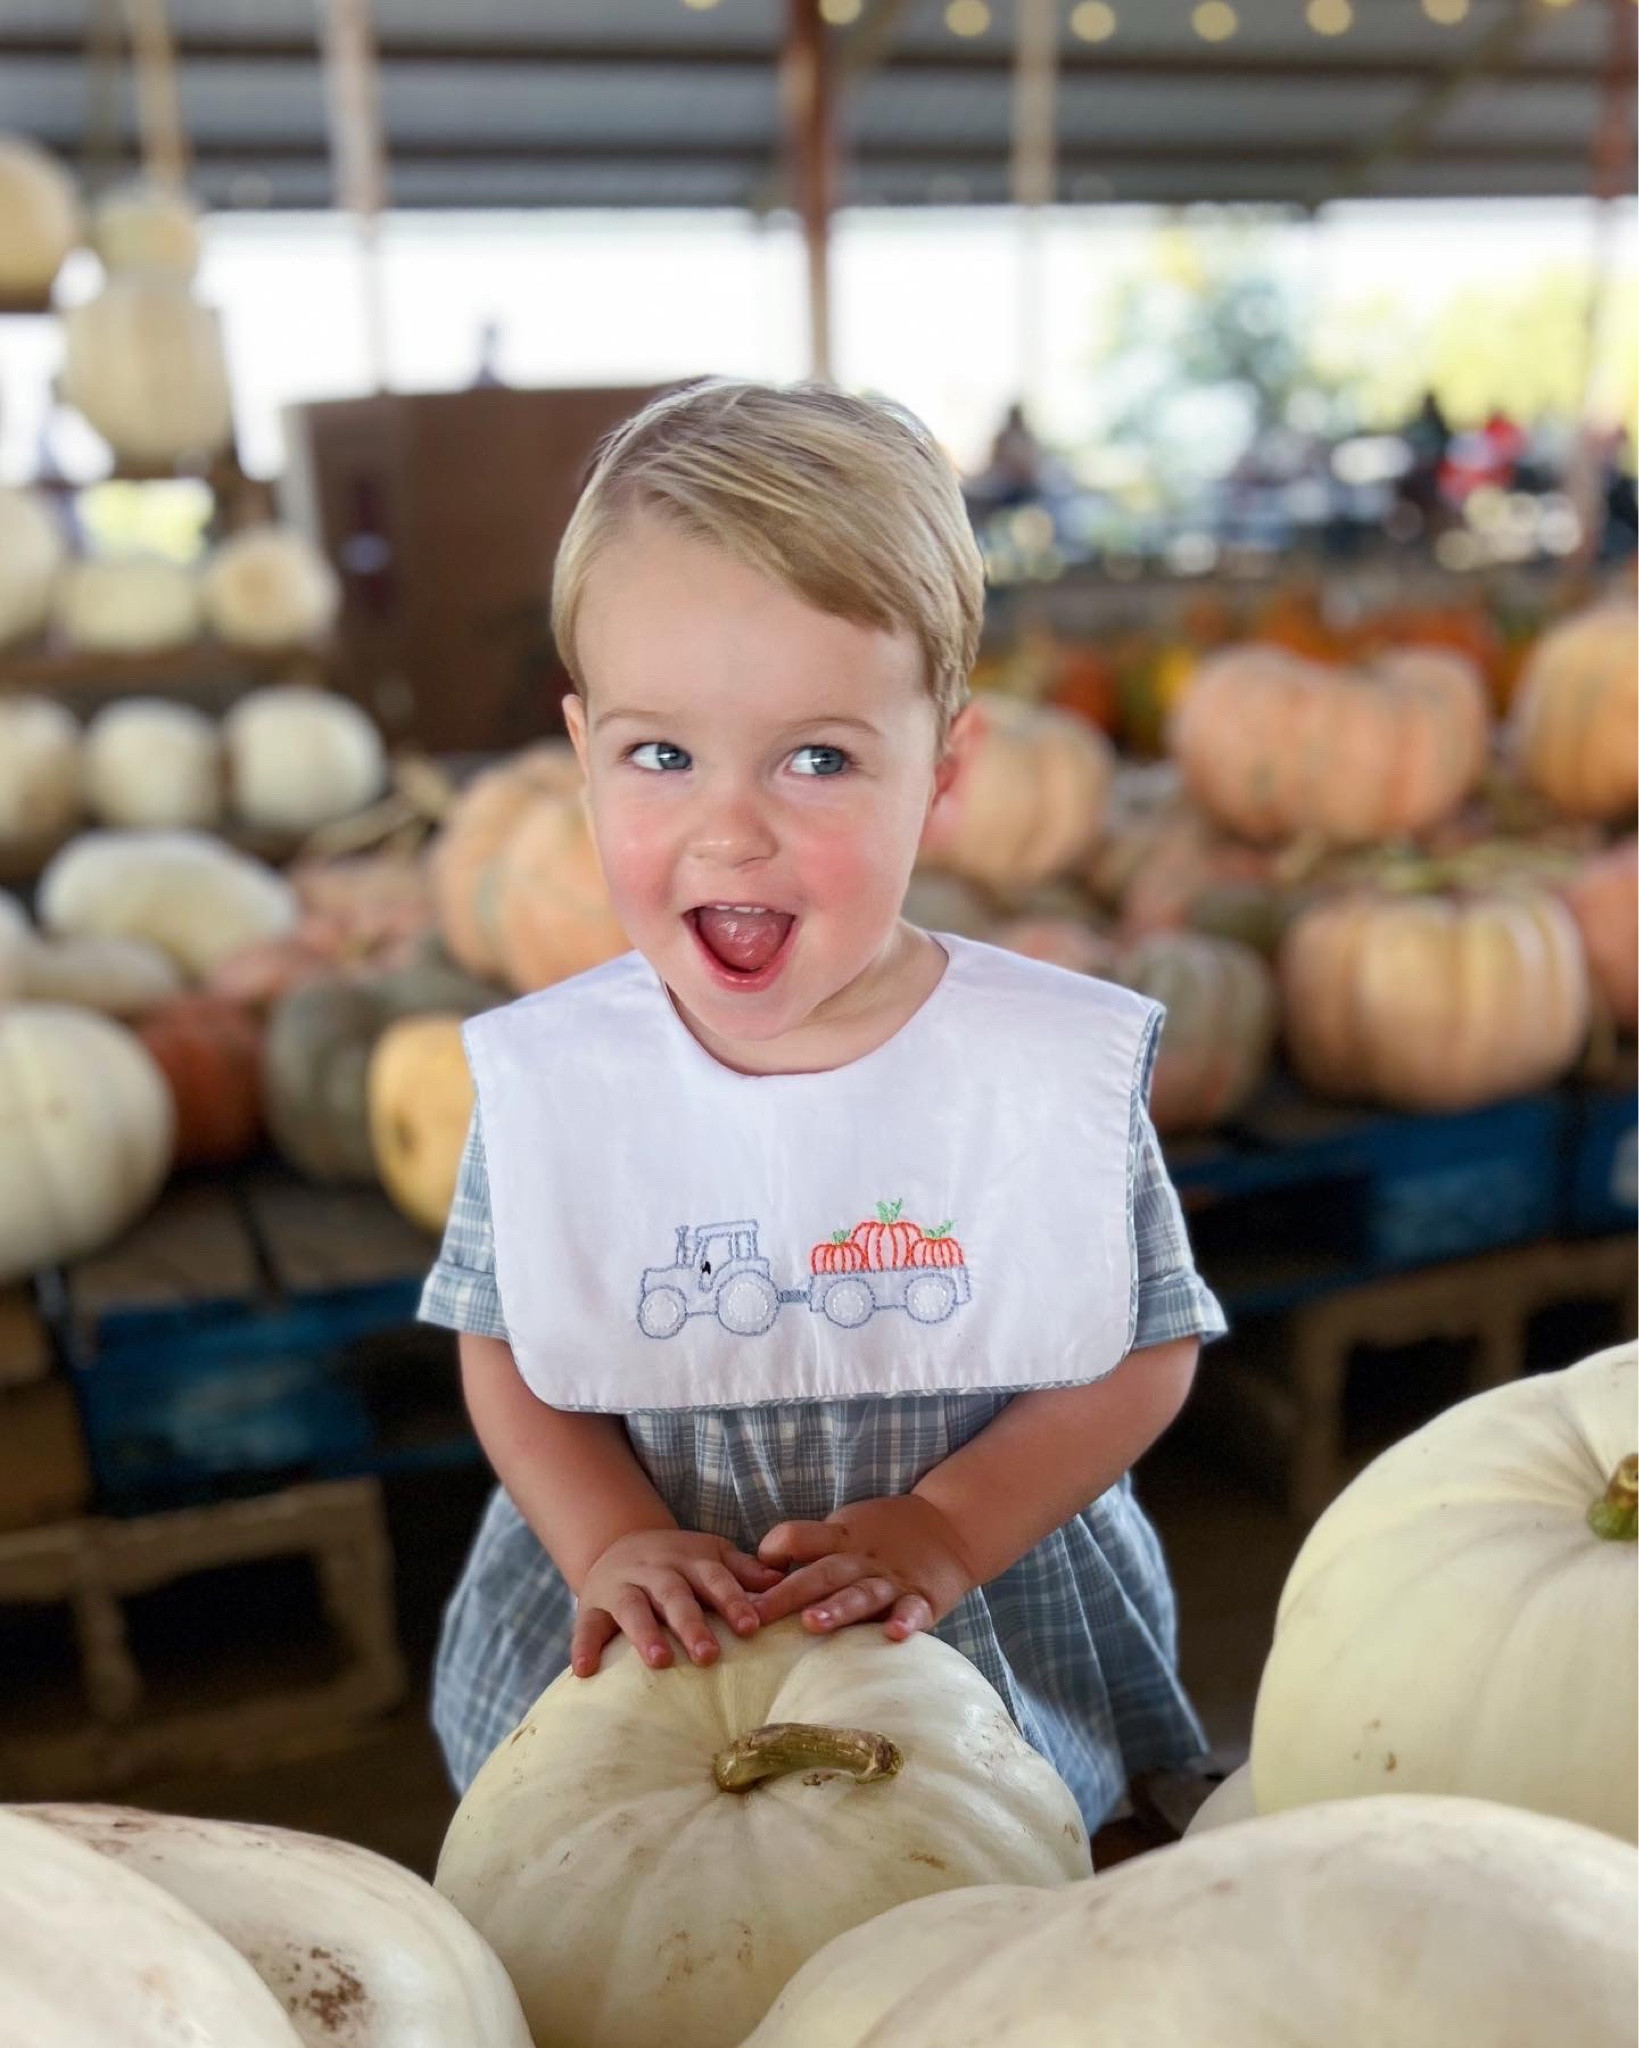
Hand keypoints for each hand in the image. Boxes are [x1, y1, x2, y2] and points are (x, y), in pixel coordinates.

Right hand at [571, 1529, 785, 1677]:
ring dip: (645, 1633)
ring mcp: (622, 1585)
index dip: (732, 1601)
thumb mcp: (713, 1556)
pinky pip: (585, 1625)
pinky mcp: (592, 1605)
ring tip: (660, 1662)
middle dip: (691, 1624)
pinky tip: (586, 1671)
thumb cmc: (681, 1562)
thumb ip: (746, 1572)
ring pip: (632, 1607)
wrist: (621, 1543)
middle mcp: (656, 1570)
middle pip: (674, 1595)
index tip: (751, 1627)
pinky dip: (583, 1647)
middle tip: (709, 1656)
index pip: (715, 1578)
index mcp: (691, 1559)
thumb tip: (785, 1585)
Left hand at [751, 1495, 977, 1642]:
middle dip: (787, 1595)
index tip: (745, 1582)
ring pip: (861, 1594)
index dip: (773, 1550)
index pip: (798, 1537)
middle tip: (757, 1615)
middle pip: (821, 1573)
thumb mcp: (845, 1531)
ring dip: (838, 1608)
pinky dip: (905, 1622)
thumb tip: (756, 1574)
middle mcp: (862, 1559)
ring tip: (812, 1623)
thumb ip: (809, 1549)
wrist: (951, 1526)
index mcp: (840, 1539)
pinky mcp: (923, 1598)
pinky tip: (893, 1635)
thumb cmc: (883, 1536)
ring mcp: (892, 1579)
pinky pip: (913, 1611)